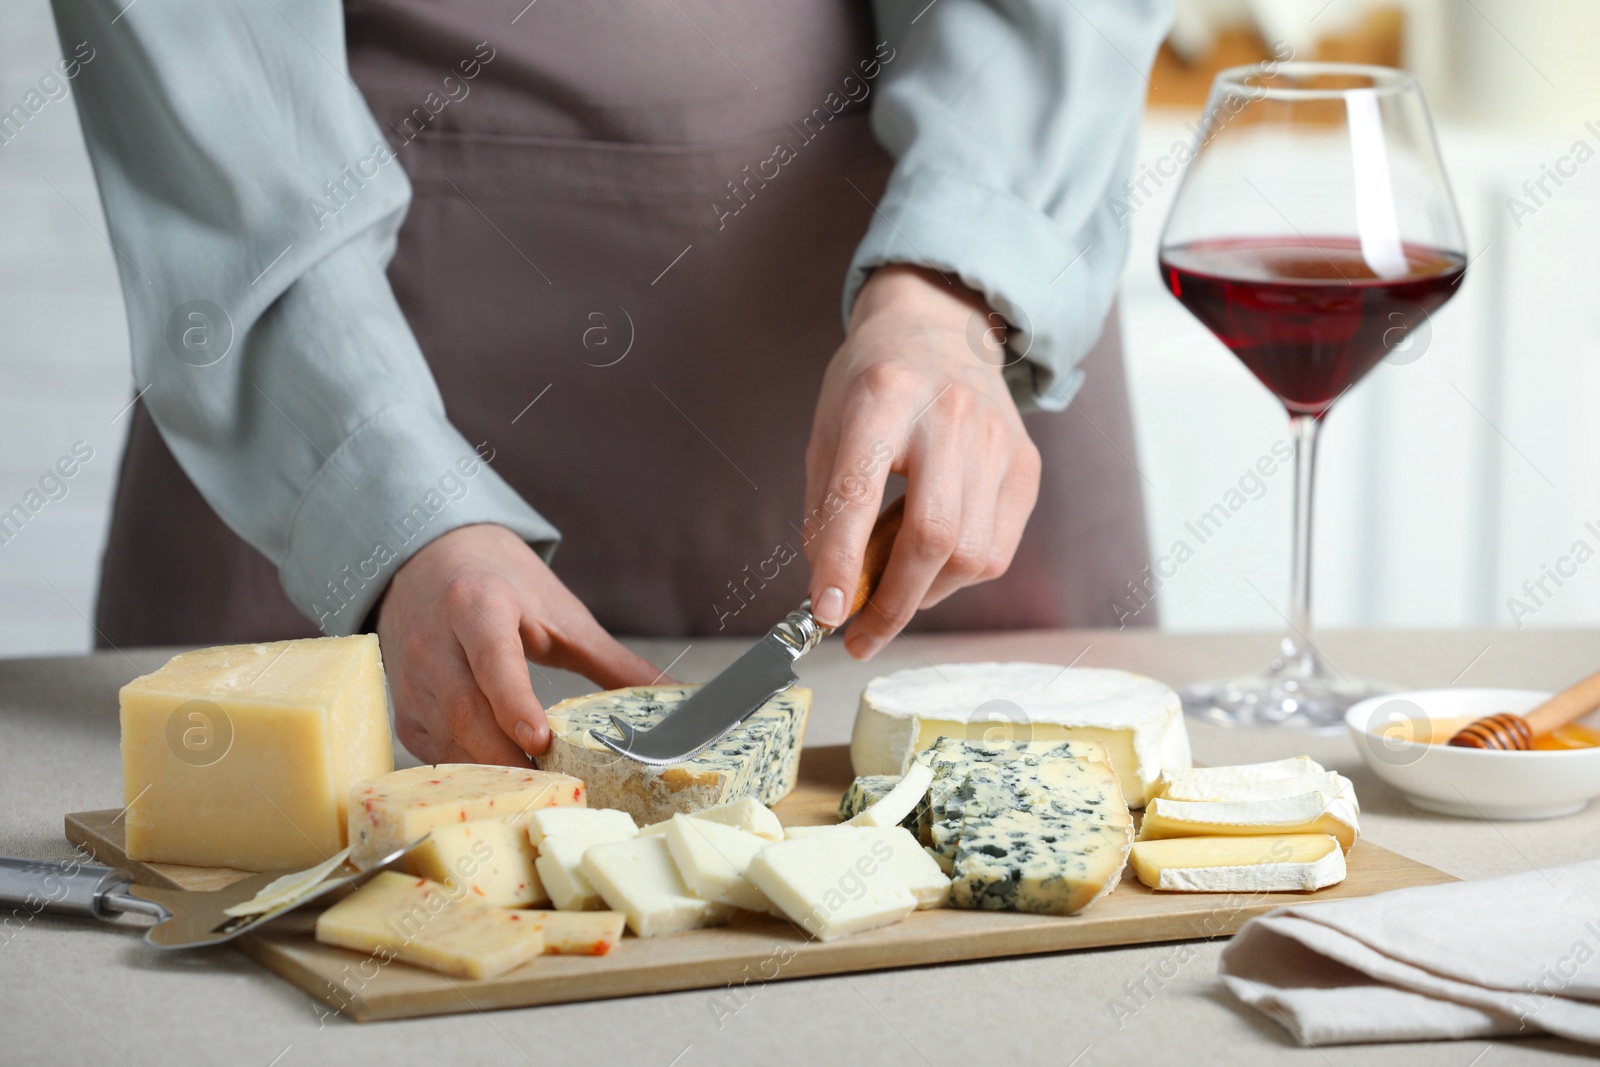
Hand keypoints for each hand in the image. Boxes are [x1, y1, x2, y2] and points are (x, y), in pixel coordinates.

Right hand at [375, 524, 663, 764]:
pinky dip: (472, 771)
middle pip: (466, 711)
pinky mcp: (403, 707)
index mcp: (477, 604)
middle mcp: (434, 641)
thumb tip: (678, 697)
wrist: (433, 558)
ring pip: (448, 738)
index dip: (514, 703)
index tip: (541, 740)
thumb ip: (616, 664)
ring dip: (492, 772)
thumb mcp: (562, 616)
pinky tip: (507, 782)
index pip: (492, 659)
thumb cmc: (505, 587)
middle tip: (558, 789)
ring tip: (541, 793)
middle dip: (510, 759)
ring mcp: (411, 677)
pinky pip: (435, 751)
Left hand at [803, 264, 1040, 657]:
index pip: (862, 491)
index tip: (827, 613)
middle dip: (893, 603)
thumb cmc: (873, 385)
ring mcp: (998, 440)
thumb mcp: (828, 430)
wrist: (940, 327)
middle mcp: (950, 414)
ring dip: (924, 591)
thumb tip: (831, 594)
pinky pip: (998, 550)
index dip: (843, 560)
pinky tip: (931, 561)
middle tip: (859, 636)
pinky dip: (958, 575)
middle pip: (932, 535)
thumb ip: (826, 510)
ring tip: (892, 577)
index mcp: (884, 396)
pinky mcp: (1026, 465)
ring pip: (971, 555)